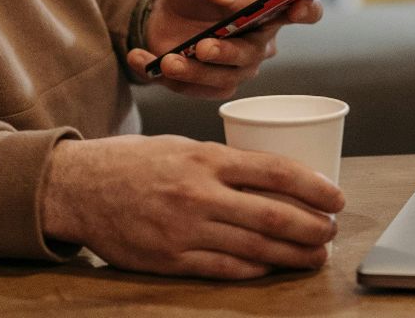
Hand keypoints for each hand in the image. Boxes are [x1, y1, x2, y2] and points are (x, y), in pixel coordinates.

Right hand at [41, 134, 343, 278]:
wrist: (77, 188)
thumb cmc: (132, 161)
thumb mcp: (182, 144)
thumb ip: (223, 162)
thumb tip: (271, 179)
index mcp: (206, 158)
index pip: (276, 172)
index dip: (314, 187)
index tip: (337, 197)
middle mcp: (200, 194)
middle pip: (273, 216)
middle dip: (312, 228)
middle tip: (331, 232)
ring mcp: (186, 230)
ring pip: (255, 249)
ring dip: (292, 255)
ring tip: (313, 256)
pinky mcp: (171, 259)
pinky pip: (225, 269)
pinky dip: (255, 270)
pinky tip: (272, 268)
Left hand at [127, 0, 323, 98]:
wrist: (163, 9)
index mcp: (269, 11)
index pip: (305, 10)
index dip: (308, 10)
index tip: (298, 8)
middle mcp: (257, 44)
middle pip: (252, 57)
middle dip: (227, 54)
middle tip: (202, 46)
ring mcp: (231, 69)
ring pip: (222, 81)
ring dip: (194, 73)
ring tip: (169, 61)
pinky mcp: (203, 85)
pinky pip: (188, 90)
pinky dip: (161, 76)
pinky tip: (140, 57)